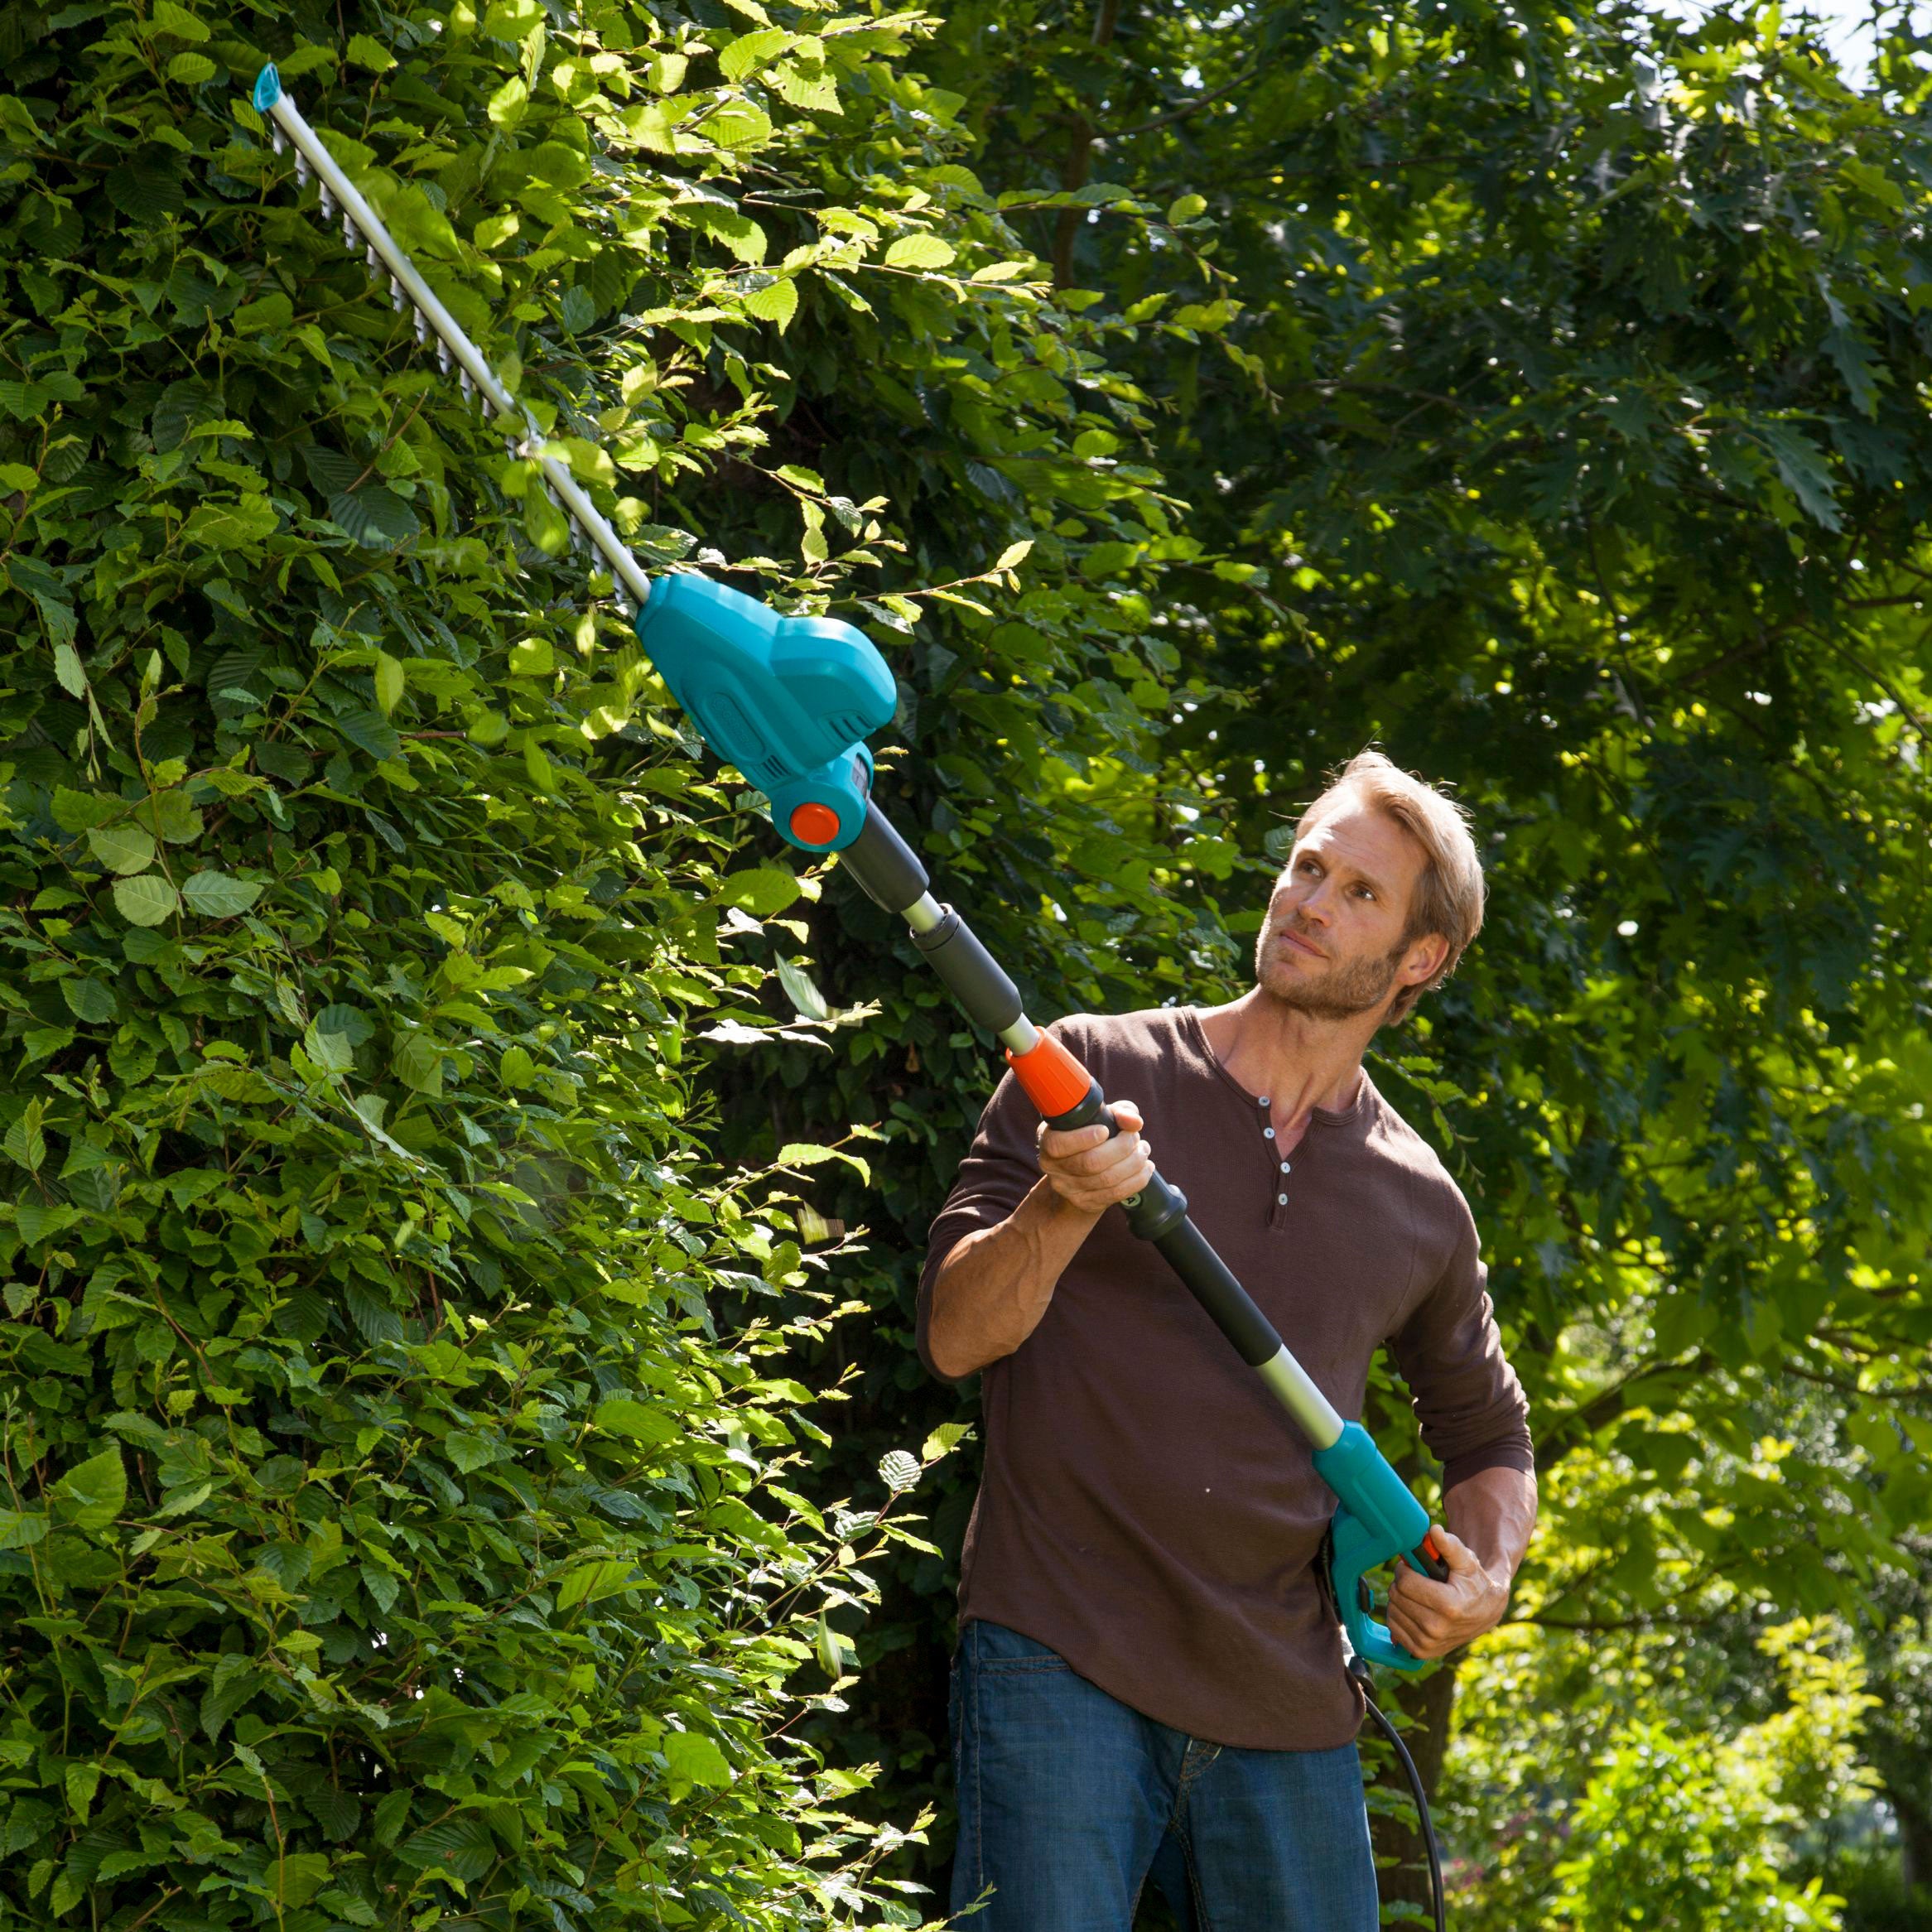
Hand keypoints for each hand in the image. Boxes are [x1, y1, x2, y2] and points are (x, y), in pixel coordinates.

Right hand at [1036, 1100, 1154, 1216]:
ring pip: (1106, 1179)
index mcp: (1049, 1141)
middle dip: (1121, 1148)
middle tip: (1134, 1137)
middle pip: (1090, 1163)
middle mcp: (1054, 1168)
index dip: (1084, 1138)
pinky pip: (1116, 1194)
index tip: (1105, 1130)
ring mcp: (1069, 1189)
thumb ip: (1117, 1112)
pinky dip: (1137, 1180)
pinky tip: (1146, 1167)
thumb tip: (1134, 1122)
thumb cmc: (1090, 1134)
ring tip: (1143, 1149)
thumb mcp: (1099, 1117)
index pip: (1059, 1144)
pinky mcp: (1086, 1203)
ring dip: (1133, 1163)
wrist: (1080, 1170)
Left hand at [1385, 1524, 1507, 1659]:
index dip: (1405, 1569)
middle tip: (1417, 1580)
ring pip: (1392, 1611)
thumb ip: (1450, 1545)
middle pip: (1396, 1595)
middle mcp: (1437, 1629)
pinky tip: (1415, 1609)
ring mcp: (1428, 1643)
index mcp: (1448, 1606)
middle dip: (1402, 1583)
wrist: (1486, 1613)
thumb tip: (1434, 1531)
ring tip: (1419, 1595)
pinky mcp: (1421, 1652)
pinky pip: (1394, 1627)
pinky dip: (1400, 1615)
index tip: (1413, 1567)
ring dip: (1400, 1599)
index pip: (1405, 1582)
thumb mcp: (1467, 1561)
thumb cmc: (1474, 1583)